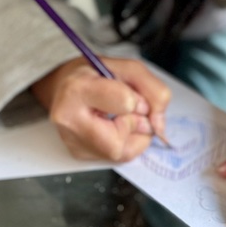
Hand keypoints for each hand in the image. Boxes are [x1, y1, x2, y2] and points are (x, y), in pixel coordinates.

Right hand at [31, 56, 170, 162]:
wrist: (68, 85)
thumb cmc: (97, 74)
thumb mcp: (129, 69)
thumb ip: (153, 90)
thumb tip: (158, 125)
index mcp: (77, 89)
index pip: (124, 103)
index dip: (137, 100)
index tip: (130, 93)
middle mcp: (68, 120)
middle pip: (118, 142)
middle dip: (133, 124)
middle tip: (127, 109)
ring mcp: (72, 141)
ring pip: (121, 153)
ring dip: (132, 134)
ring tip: (119, 116)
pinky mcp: (78, 154)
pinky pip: (117, 157)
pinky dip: (126, 142)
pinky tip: (114, 126)